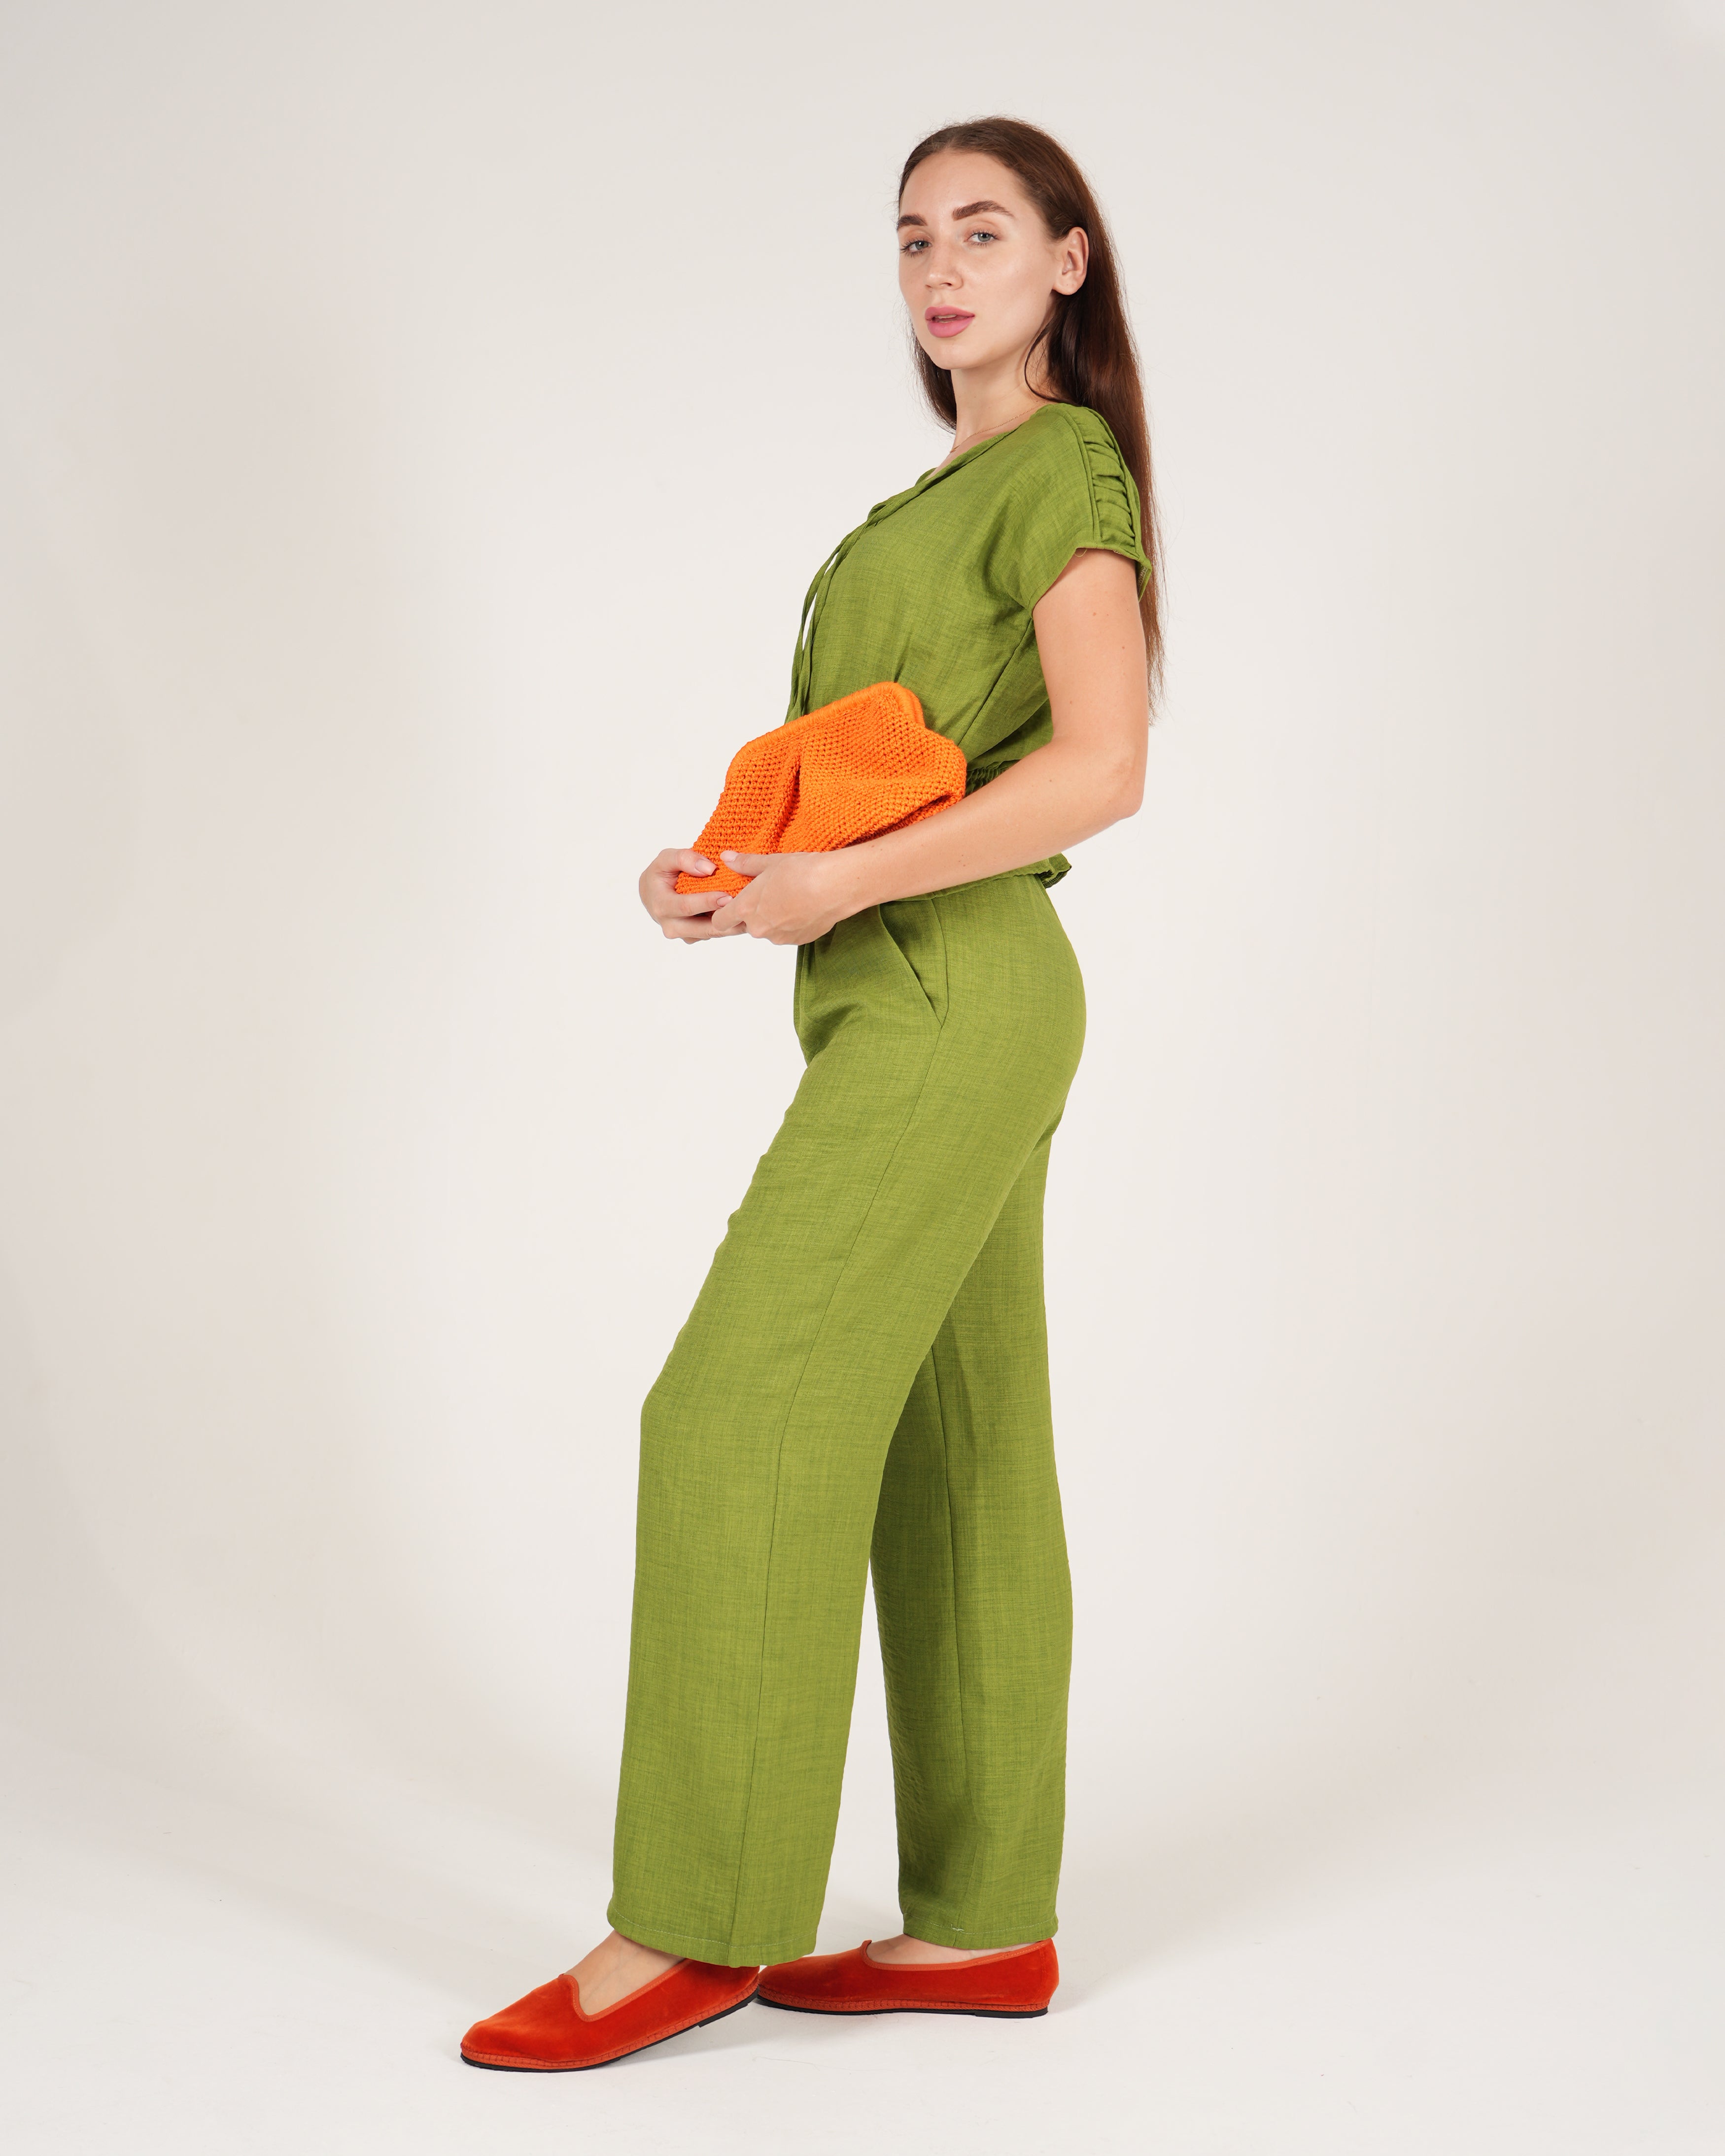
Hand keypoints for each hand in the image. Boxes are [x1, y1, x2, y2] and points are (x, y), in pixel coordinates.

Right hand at [639, 848, 749, 941]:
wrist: (653, 892)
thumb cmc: (661, 873)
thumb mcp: (666, 858)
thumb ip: (685, 858)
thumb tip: (709, 869)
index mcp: (661, 905)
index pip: (686, 907)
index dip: (707, 902)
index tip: (727, 896)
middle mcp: (670, 925)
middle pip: (701, 928)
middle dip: (724, 920)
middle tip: (746, 911)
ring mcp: (682, 934)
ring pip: (710, 934)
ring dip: (731, 926)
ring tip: (751, 915)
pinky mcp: (693, 937)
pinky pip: (712, 933)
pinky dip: (728, 926)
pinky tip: (743, 916)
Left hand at [709, 850, 862, 944]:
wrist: (835, 887)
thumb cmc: (801, 872)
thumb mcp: (769, 862)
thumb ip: (745, 863)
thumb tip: (727, 858)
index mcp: (746, 908)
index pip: (720, 922)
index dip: (723, 913)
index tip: (731, 904)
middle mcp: (759, 928)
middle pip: (747, 925)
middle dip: (754, 913)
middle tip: (769, 894)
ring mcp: (779, 937)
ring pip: (770, 930)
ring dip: (774, 919)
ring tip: (790, 898)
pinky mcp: (799, 941)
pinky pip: (788, 934)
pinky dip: (792, 924)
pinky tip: (804, 907)